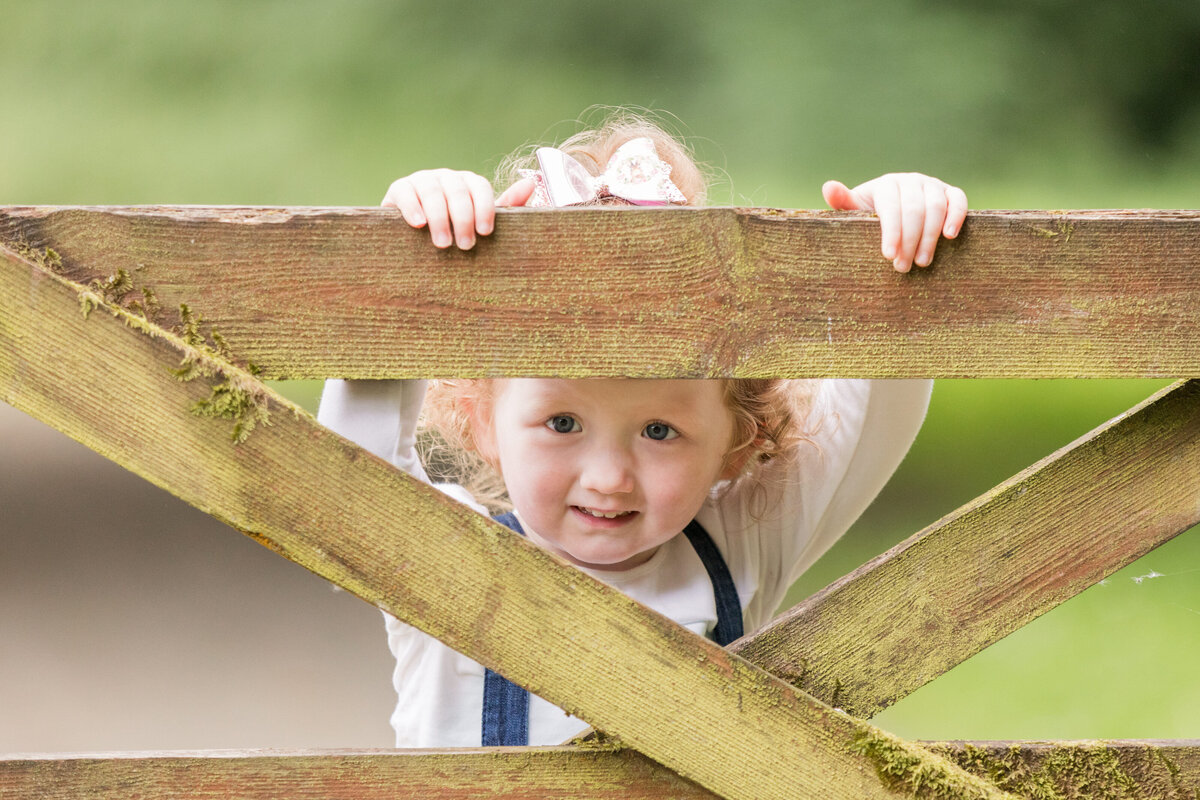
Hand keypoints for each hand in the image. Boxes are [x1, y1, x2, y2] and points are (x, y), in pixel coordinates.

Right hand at [382, 170, 535, 249]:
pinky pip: (406, 192)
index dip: (484, 208)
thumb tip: (530, 183)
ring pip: (433, 191)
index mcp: (469, 183)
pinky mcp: (399, 188)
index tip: (485, 232)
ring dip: (439, 218)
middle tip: (465, 246)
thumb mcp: (480, 224)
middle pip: (458, 191)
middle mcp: (447, 177)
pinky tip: (418, 225)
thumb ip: (506, 207)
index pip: (480, 187)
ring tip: (443, 244)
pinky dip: (412, 207)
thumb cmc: (455, 232)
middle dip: (463, 219)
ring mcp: (422, 180)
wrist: (415, 240)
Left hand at [822, 173, 967, 271]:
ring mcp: (932, 185)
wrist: (893, 208)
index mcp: (886, 185)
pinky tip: (950, 236)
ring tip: (922, 262)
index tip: (888, 256)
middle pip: (914, 210)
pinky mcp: (950, 192)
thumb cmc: (870, 214)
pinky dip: (957, 215)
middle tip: (903, 267)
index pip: (890, 207)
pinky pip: (958, 199)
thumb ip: (843, 202)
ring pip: (936, 207)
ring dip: (930, 237)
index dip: (891, 231)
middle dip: (909, 241)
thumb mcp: (855, 210)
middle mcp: (911, 181)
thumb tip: (828, 187)